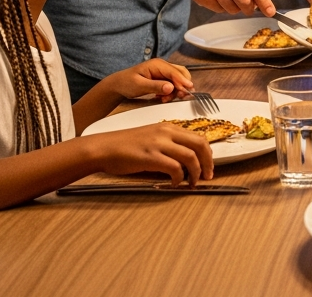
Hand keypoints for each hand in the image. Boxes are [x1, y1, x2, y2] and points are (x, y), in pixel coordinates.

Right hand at [84, 123, 213, 185]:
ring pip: (191, 157)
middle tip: (208, 175)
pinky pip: (175, 168)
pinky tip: (175, 183)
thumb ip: (169, 144)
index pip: (198, 137)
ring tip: (193, 182)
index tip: (208, 165)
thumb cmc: (124, 146)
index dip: (208, 153)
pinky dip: (179, 178)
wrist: (103, 148)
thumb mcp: (151, 137)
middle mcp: (166, 132)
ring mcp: (159, 143)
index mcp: (168, 127)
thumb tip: (185, 159)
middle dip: (208, 162)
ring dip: (196, 172)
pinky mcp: (151, 157)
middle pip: (200, 144)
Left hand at [105, 59, 193, 102]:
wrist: (119, 85)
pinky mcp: (163, 78)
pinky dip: (172, 92)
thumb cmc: (126, 83)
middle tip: (180, 97)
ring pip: (179, 79)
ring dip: (177, 90)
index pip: (174, 72)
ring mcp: (163, 71)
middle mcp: (162, 66)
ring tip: (165, 99)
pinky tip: (163, 98)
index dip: (182, 81)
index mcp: (157, 64)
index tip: (189, 90)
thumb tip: (171, 87)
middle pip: (181, 73)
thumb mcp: (139, 86)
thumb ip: (155, 86)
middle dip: (182, 85)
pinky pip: (174, 84)